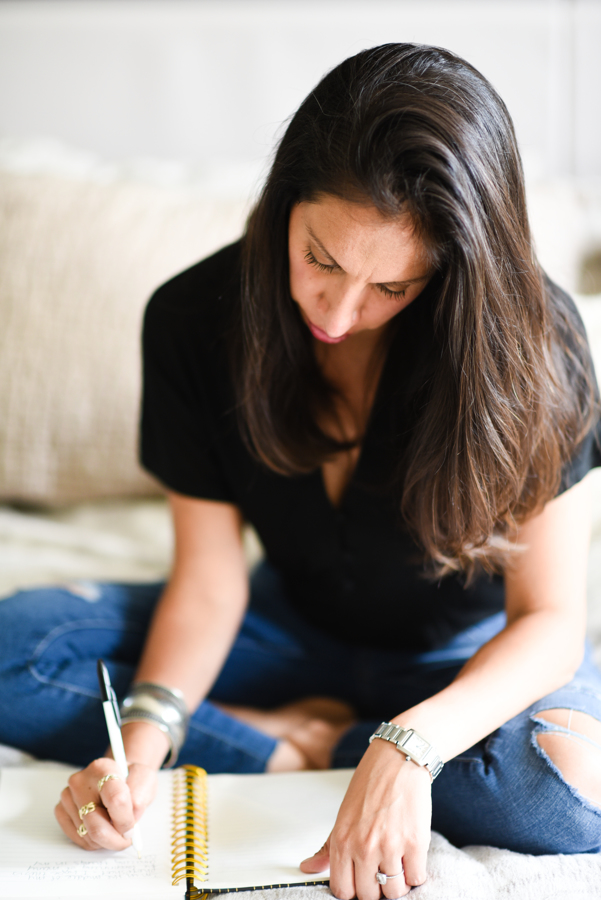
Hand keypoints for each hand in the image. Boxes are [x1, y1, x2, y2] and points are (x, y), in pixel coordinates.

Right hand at [54, 757, 156, 850]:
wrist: (116, 777)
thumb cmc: (130, 780)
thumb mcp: (145, 780)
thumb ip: (140, 797)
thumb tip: (131, 818)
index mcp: (103, 768)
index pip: (115, 799)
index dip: (125, 820)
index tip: (132, 828)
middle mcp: (80, 781)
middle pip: (95, 824)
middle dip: (115, 839)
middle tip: (125, 838)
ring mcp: (68, 796)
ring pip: (87, 835)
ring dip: (105, 840)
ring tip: (114, 828)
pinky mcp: (61, 810)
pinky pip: (77, 838)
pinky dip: (93, 841)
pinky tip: (102, 828)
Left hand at [300, 740, 431, 898]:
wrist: (397, 760)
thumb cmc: (370, 785)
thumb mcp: (342, 816)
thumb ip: (328, 847)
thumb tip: (308, 868)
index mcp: (342, 842)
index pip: (343, 891)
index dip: (353, 890)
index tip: (360, 882)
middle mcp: (364, 847)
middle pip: (369, 895)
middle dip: (375, 888)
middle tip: (380, 871)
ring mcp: (390, 847)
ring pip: (394, 892)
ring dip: (397, 884)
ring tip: (397, 865)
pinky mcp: (415, 843)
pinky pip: (416, 878)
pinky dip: (415, 873)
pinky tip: (410, 858)